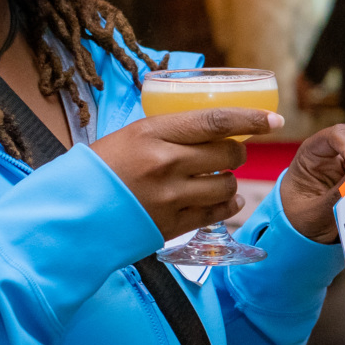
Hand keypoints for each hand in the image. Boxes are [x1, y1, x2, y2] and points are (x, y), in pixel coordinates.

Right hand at [94, 109, 281, 241]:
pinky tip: (225, 201)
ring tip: (218, 179)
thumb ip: (169, 132)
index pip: (216, 122)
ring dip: (230, 181)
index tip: (273, 120)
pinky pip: (217, 214)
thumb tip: (210, 126)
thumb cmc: (98, 168)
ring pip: (227, 186)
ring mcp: (170, 197)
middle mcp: (165, 164)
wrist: (70, 212)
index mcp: (153, 134)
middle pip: (228, 156)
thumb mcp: (130, 136)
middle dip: (237, 154)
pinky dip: (227, 206)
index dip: (251, 119)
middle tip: (231, 154)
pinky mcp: (172, 224)